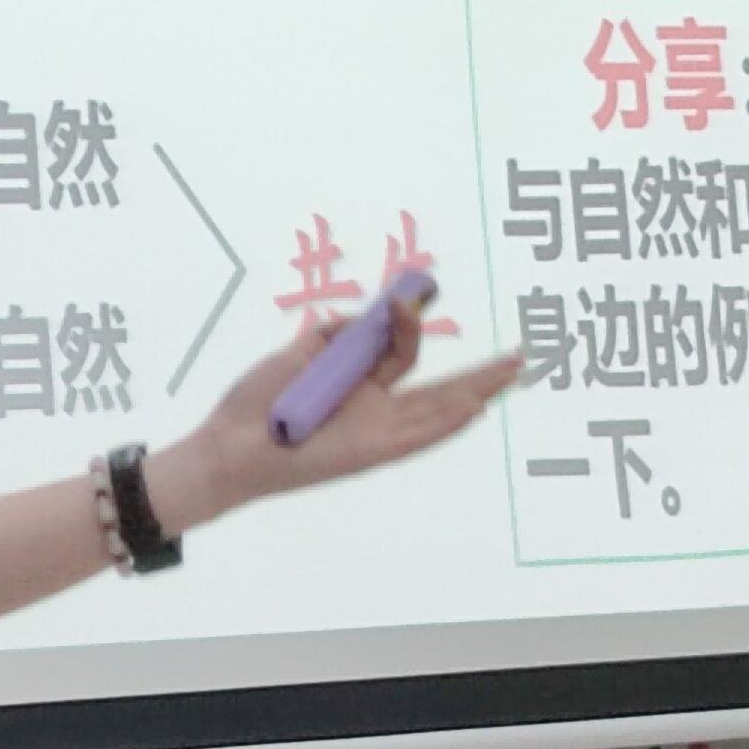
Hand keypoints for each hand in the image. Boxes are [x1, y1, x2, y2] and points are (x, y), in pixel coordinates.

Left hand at [153, 273, 529, 533]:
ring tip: (514, 373)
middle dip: (480, 373)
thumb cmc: (257, 404)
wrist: (229, 443)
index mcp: (359, 388)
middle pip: (439, 387)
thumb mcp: (298, 355)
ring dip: (478, 390)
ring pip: (439, 409)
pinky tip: (476, 407)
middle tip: (520, 357)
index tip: (399, 296)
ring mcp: (377, 432)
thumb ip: (335, 335)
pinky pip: (416, 435)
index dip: (408, 323)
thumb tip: (362, 319)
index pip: (401, 354)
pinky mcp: (370, 451)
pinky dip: (446, 421)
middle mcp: (376, 411)